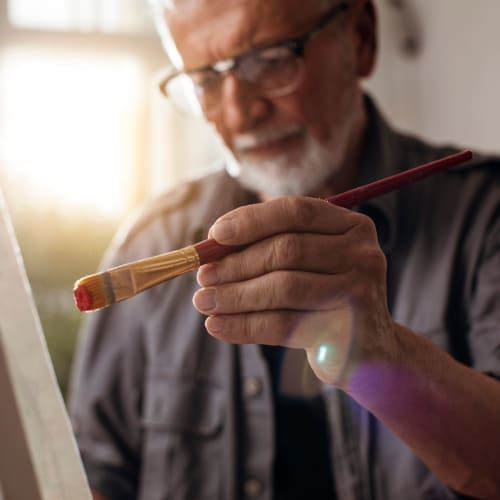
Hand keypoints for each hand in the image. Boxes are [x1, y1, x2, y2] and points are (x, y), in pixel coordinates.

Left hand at [193, 196, 397, 386]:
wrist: (369, 349)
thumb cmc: (326, 298)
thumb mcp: (308, 266)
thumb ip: (270, 249)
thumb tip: (211, 248)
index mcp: (352, 226)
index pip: (296, 211)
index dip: (251, 220)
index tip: (214, 235)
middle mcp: (362, 254)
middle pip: (286, 249)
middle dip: (237, 264)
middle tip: (203, 277)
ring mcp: (359, 293)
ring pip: (283, 287)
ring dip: (235, 295)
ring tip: (203, 302)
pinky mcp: (347, 332)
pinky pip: (284, 325)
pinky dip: (244, 326)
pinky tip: (217, 326)